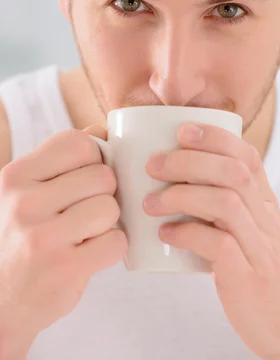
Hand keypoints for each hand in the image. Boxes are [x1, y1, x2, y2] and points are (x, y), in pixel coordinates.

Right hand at [0, 127, 127, 355]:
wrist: (1, 301)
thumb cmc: (24, 236)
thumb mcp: (27, 192)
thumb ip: (62, 160)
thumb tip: (103, 131)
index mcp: (17, 175)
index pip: (78, 143)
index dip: (93, 159)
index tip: (84, 178)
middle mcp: (25, 202)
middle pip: (102, 176)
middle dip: (104, 194)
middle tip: (85, 212)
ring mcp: (43, 237)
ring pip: (110, 208)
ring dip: (108, 222)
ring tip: (86, 233)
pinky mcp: (64, 268)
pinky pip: (116, 241)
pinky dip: (112, 248)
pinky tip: (90, 253)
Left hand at [144, 123, 279, 358]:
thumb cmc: (261, 272)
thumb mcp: (252, 230)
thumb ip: (225, 206)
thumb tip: (176, 182)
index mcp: (266, 203)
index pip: (248, 156)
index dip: (216, 137)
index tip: (183, 130)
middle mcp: (267, 219)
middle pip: (234, 172)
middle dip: (189, 160)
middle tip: (153, 164)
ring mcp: (261, 248)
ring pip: (227, 202)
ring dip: (183, 194)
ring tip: (152, 202)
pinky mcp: (250, 277)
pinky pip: (220, 245)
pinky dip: (188, 233)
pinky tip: (166, 234)